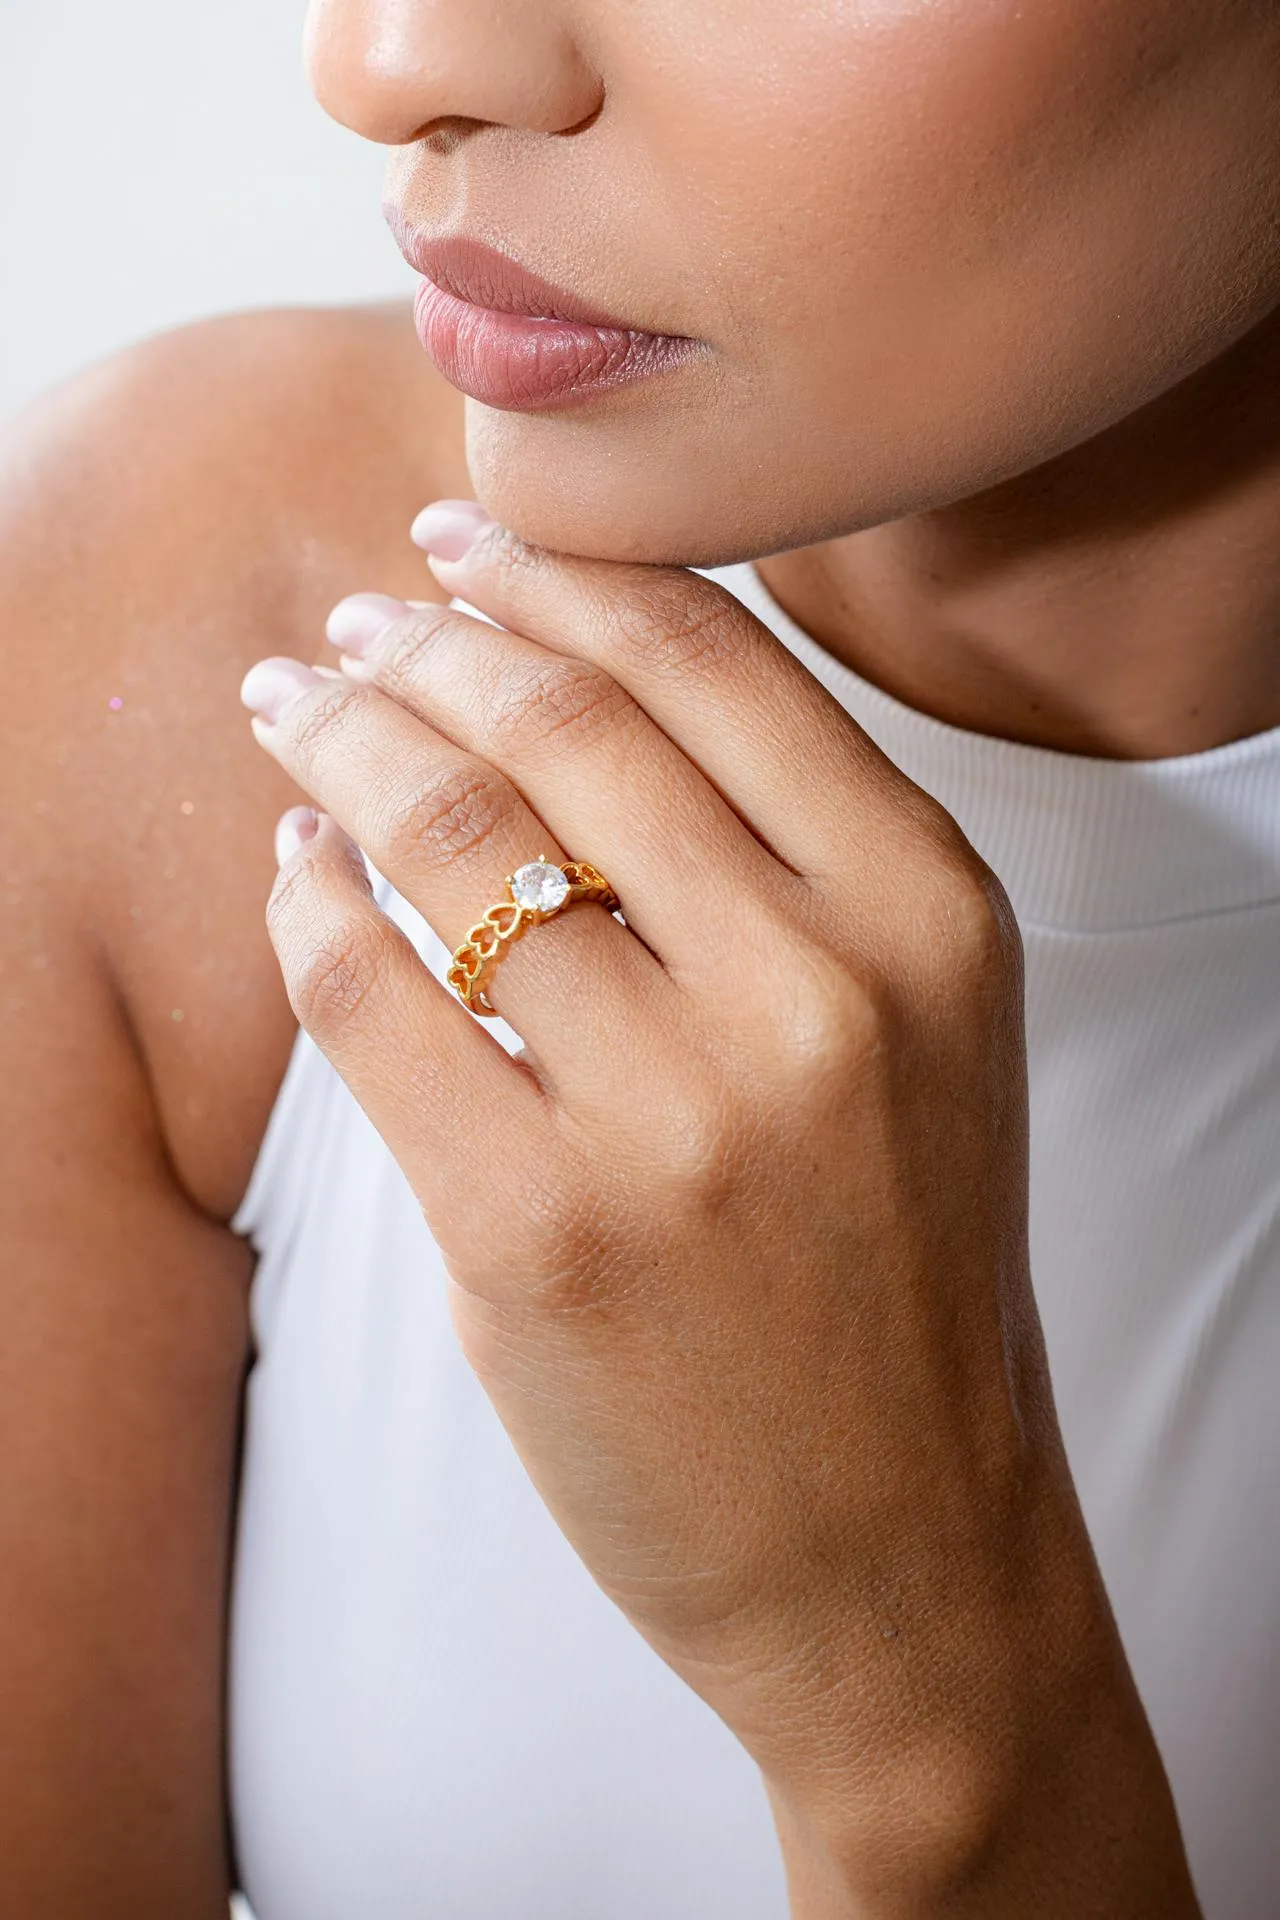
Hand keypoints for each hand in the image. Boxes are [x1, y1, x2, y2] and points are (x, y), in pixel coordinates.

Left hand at [241, 502, 1195, 1915]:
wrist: (900, 1545)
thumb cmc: (896, 1274)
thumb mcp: (920, 1031)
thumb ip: (787, 859)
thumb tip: (557, 686)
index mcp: (931, 914)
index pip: (715, 661)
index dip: (562, 576)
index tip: (465, 545)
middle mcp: (822, 990)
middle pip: (565, 722)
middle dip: (428, 641)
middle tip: (358, 623)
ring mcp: (678, 1116)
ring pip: (450, 832)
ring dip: (344, 739)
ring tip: (299, 705)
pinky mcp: (535, 1233)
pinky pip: (367, 991)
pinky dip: (305, 900)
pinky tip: (292, 866)